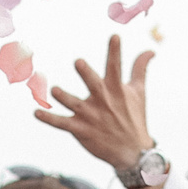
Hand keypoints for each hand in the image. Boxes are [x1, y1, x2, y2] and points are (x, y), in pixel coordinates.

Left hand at [32, 34, 156, 179]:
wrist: (132, 152)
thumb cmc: (134, 117)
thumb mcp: (138, 92)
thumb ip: (140, 69)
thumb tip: (151, 50)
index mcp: (116, 89)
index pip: (116, 67)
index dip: (115, 51)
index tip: (114, 36)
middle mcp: (103, 100)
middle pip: (93, 84)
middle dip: (86, 73)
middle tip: (78, 62)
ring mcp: (90, 115)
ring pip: (74, 104)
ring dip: (64, 97)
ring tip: (54, 90)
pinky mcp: (80, 130)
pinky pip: (61, 123)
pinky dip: (49, 119)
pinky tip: (36, 112)